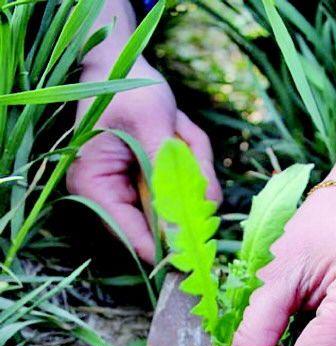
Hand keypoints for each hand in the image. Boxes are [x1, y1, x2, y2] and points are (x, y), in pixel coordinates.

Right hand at [67, 0, 220, 262]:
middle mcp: (108, 197)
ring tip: (177, 126)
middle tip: (189, 148)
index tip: (201, 247)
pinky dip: (191, 162)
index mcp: (94, 186)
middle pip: (161, 224)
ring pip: (178, 205)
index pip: (132, 236)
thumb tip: (198, 210)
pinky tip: (178, 129)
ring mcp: (131, 193)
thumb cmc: (128, 89)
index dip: (168, 245)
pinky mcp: (150, 185)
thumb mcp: (152, 122)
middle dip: (186, 190)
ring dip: (190, 168)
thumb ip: (172, 168)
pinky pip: (183, 188)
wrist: (122, 67)